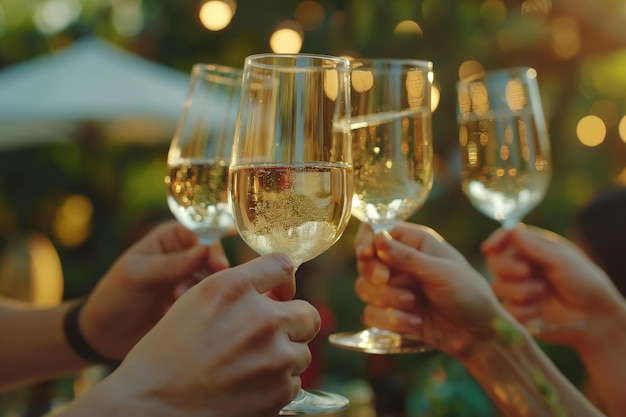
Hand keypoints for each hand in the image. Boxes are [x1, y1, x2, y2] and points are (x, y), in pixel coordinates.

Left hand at [80, 220, 229, 359]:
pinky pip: (208, 300)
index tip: (219, 265)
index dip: (213, 248)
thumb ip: (170, 264)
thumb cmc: (115, 296)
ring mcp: (190, 279)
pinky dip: (198, 305)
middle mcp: (185, 256)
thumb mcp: (137, 275)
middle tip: (204, 288)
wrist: (105, 335)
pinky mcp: (193, 302)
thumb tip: (204, 250)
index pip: (201, 234)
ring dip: (200, 290)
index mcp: (170, 238)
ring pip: (212, 279)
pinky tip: (174, 313)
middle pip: (213, 257)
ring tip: (175, 301)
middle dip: (211, 272)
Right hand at [91, 253, 319, 416]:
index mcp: (234, 288)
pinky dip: (276, 384)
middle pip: (307, 313)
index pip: (283, 265)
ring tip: (248, 365)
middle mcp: (261, 318)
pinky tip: (246, 386)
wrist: (151, 404)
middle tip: (269, 334)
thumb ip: (241, 287)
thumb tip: (280, 290)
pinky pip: (293, 382)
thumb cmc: (169, 351)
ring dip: (283, 356)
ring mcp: (274, 358)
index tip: (279, 293)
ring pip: (302, 351)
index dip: (283, 281)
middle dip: (292, 322)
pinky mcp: (278, 393)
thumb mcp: (196, 299)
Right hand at [353, 222, 507, 355]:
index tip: (366, 254)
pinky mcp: (392, 314)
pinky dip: (390, 320)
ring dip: (386, 299)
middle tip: (386, 279)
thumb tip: (377, 238)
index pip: (377, 233)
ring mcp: (395, 289)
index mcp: (415, 244)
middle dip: (374, 274)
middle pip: (365, 263)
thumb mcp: (441, 272)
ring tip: (412, 305)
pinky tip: (415, 323)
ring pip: (364, 289)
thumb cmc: (469, 295)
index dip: (366, 242)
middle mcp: (400, 264)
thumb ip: (407, 257)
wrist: (479, 335)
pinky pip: (371, 315)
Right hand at [481, 225, 622, 346]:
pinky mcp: (518, 310)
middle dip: (507, 267)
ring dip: (519, 290)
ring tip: (542, 292)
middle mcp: (521, 266)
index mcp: (532, 248)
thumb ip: (535, 247)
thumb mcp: (562, 259)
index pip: (505, 239)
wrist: (595, 317)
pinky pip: (506, 309)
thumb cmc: (584, 282)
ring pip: (497, 286)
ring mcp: (518, 288)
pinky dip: (522, 310)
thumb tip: (511, 230)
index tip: (489, 248)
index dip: (495, 241)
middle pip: (494, 261)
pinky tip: (538, 311)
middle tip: (526, 273)